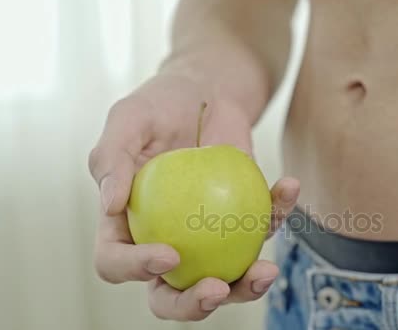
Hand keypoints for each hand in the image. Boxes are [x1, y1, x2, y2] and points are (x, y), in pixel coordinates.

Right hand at [88, 70, 299, 320]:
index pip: (117, 262)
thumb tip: (109, 206)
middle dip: (192, 305)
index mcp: (125, 226)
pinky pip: (263, 226)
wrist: (205, 91)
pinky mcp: (244, 219)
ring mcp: (208, 237)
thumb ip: (111, 158)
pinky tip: (287, 186)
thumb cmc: (160, 106)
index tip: (169, 255)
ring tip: (267, 271)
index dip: (137, 270)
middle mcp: (165, 240)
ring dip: (247, 285)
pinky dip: (279, 210)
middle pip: (170, 292)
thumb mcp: (127, 119)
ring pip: (224, 278)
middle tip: (216, 289)